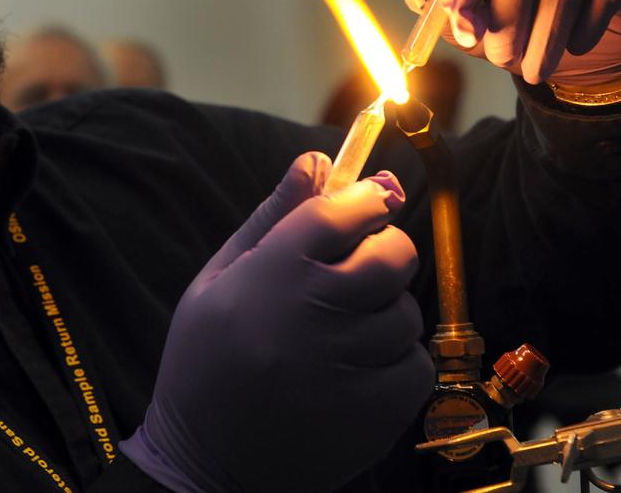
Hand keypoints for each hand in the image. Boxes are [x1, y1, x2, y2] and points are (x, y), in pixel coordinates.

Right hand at [119, 153, 432, 492]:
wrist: (204, 465)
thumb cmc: (207, 360)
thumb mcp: (220, 279)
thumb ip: (273, 216)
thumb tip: (318, 157)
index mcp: (269, 275)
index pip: (341, 211)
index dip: (367, 196)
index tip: (375, 196)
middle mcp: (310, 315)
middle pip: (391, 254)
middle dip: (385, 248)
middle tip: (362, 263)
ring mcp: (346, 367)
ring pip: (406, 311)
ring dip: (386, 311)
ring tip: (344, 330)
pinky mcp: (373, 414)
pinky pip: (416, 364)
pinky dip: (397, 361)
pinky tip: (358, 368)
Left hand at [401, 0, 620, 87]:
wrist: (592, 34)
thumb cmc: (518, 13)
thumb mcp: (473, 13)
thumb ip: (441, 0)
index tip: (461, 18)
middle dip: (508, 0)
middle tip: (499, 54)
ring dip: (550, 19)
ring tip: (535, 68)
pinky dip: (593, 12)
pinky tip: (576, 44)